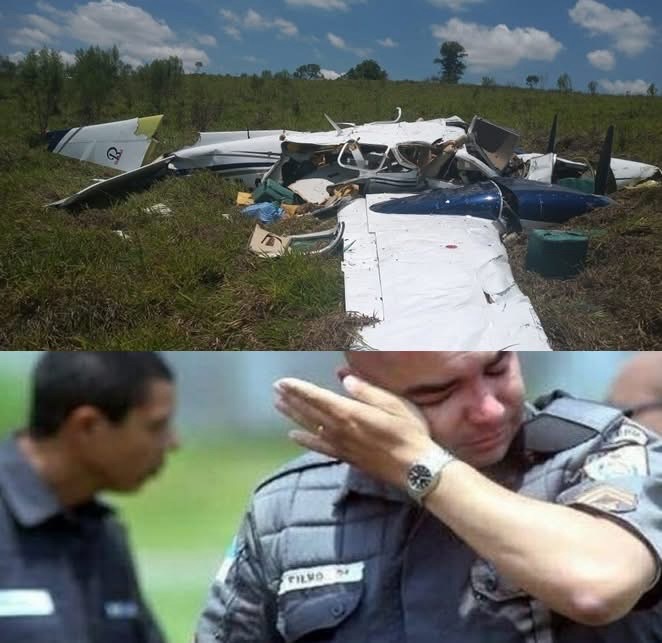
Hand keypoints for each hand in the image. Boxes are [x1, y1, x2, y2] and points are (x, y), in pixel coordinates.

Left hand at [273, 375, 435, 488]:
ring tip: (278, 405)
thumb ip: (367, 391)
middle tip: (275, 389)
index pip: (317, 398)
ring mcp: (341, 445)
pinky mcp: (345, 457)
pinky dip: (305, 441)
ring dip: (293, 415)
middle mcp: (340, 429)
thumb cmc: (409, 432)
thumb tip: (344, 378)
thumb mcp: (394, 404)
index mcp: (350, 412)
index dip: (298, 389)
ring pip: (310, 427)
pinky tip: (292, 436)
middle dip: (291, 399)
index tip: (282, 382)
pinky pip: (319, 447)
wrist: (415, 469)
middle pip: (309, 411)